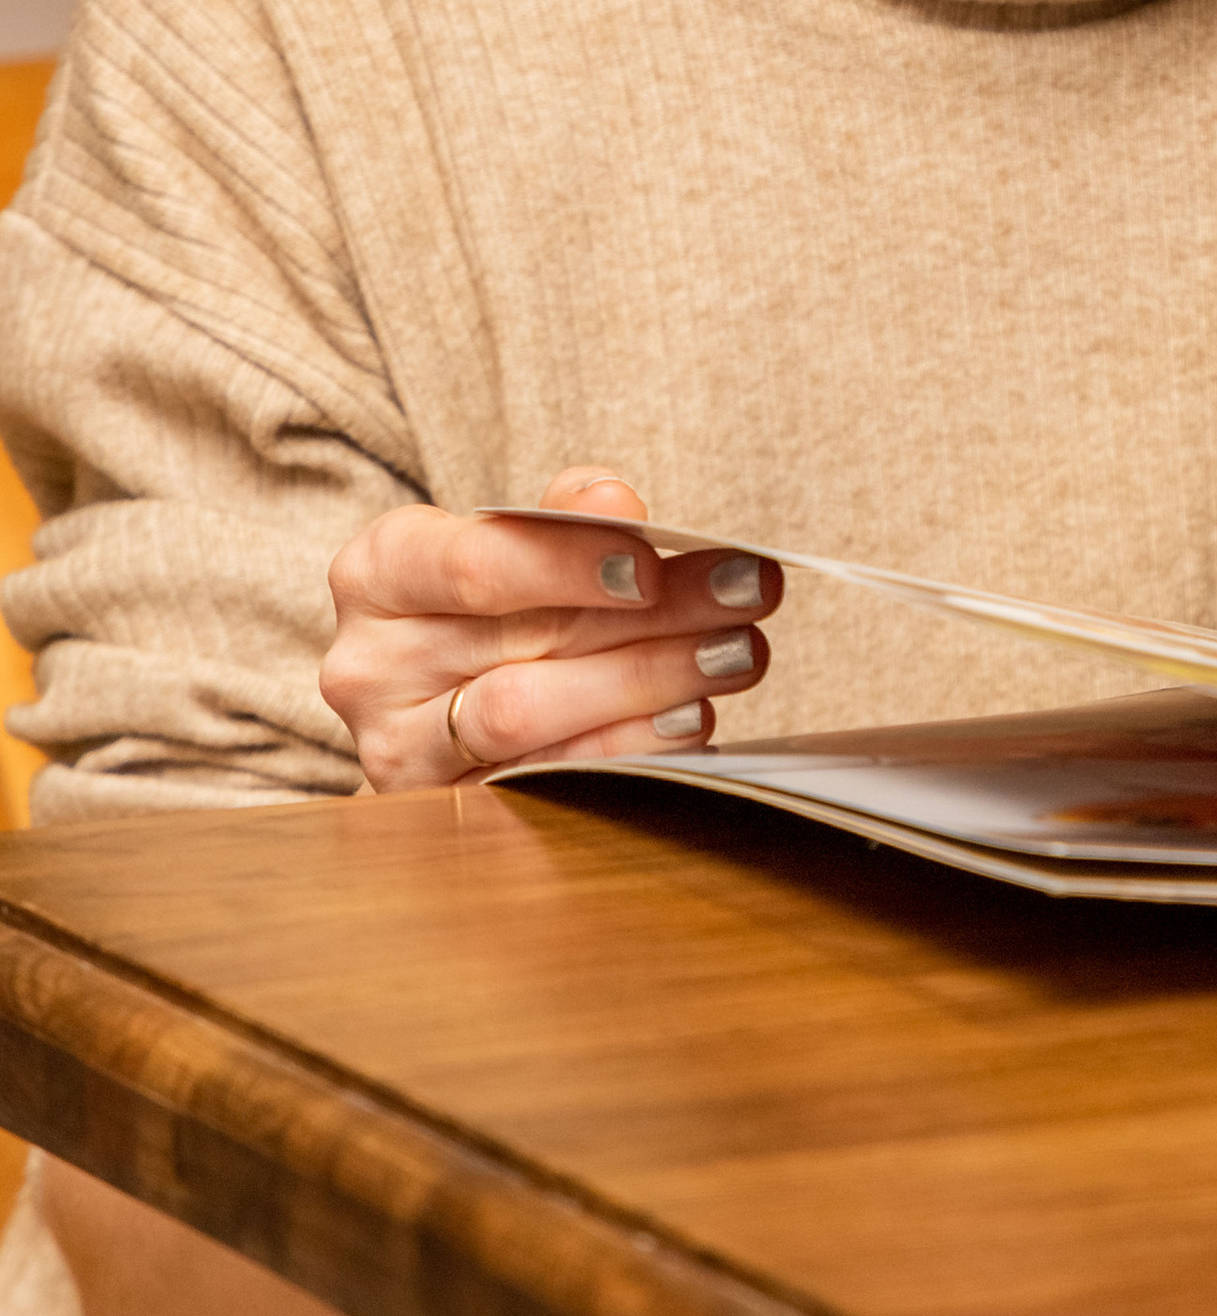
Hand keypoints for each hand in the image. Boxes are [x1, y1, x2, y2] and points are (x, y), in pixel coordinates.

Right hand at [322, 468, 778, 792]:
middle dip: (653, 621)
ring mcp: (400, 750)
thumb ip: (563, 517)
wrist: (436, 685)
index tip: (655, 564)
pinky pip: (545, 783)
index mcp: (379, 573)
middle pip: (524, 646)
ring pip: (531, 720)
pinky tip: (691, 718)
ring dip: (650, 684)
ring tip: (737, 652)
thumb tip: (614, 503)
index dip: (569, 566)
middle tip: (746, 595)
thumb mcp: (510, 540)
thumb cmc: (491, 597)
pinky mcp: (445, 811)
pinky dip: (627, 750)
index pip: (474, 565)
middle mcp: (371, 666)